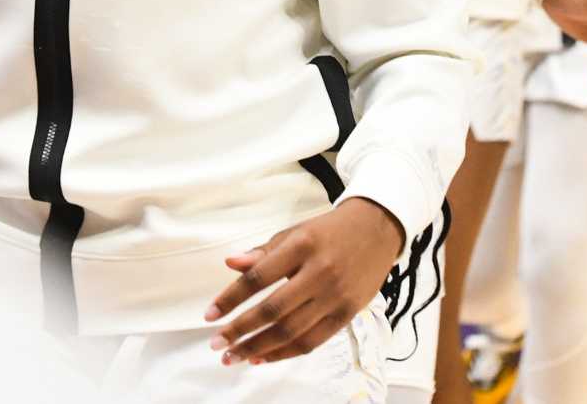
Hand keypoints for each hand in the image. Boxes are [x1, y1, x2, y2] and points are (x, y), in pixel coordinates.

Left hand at [205, 199, 403, 365]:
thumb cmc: (329, 231)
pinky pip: (312, 341)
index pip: (258, 277)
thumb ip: (264, 252)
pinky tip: (263, 358)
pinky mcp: (347, 313)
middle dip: (240, 330)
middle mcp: (319, 272)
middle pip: (273, 310)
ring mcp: (335, 295)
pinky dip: (284, 353)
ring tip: (233, 356)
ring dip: (257, 348)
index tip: (209, 315)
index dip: (230, 298)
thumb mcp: (295, 233)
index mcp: (302, 246)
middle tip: (216, 344)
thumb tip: (230, 264)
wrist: (377, 229)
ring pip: (290, 331)